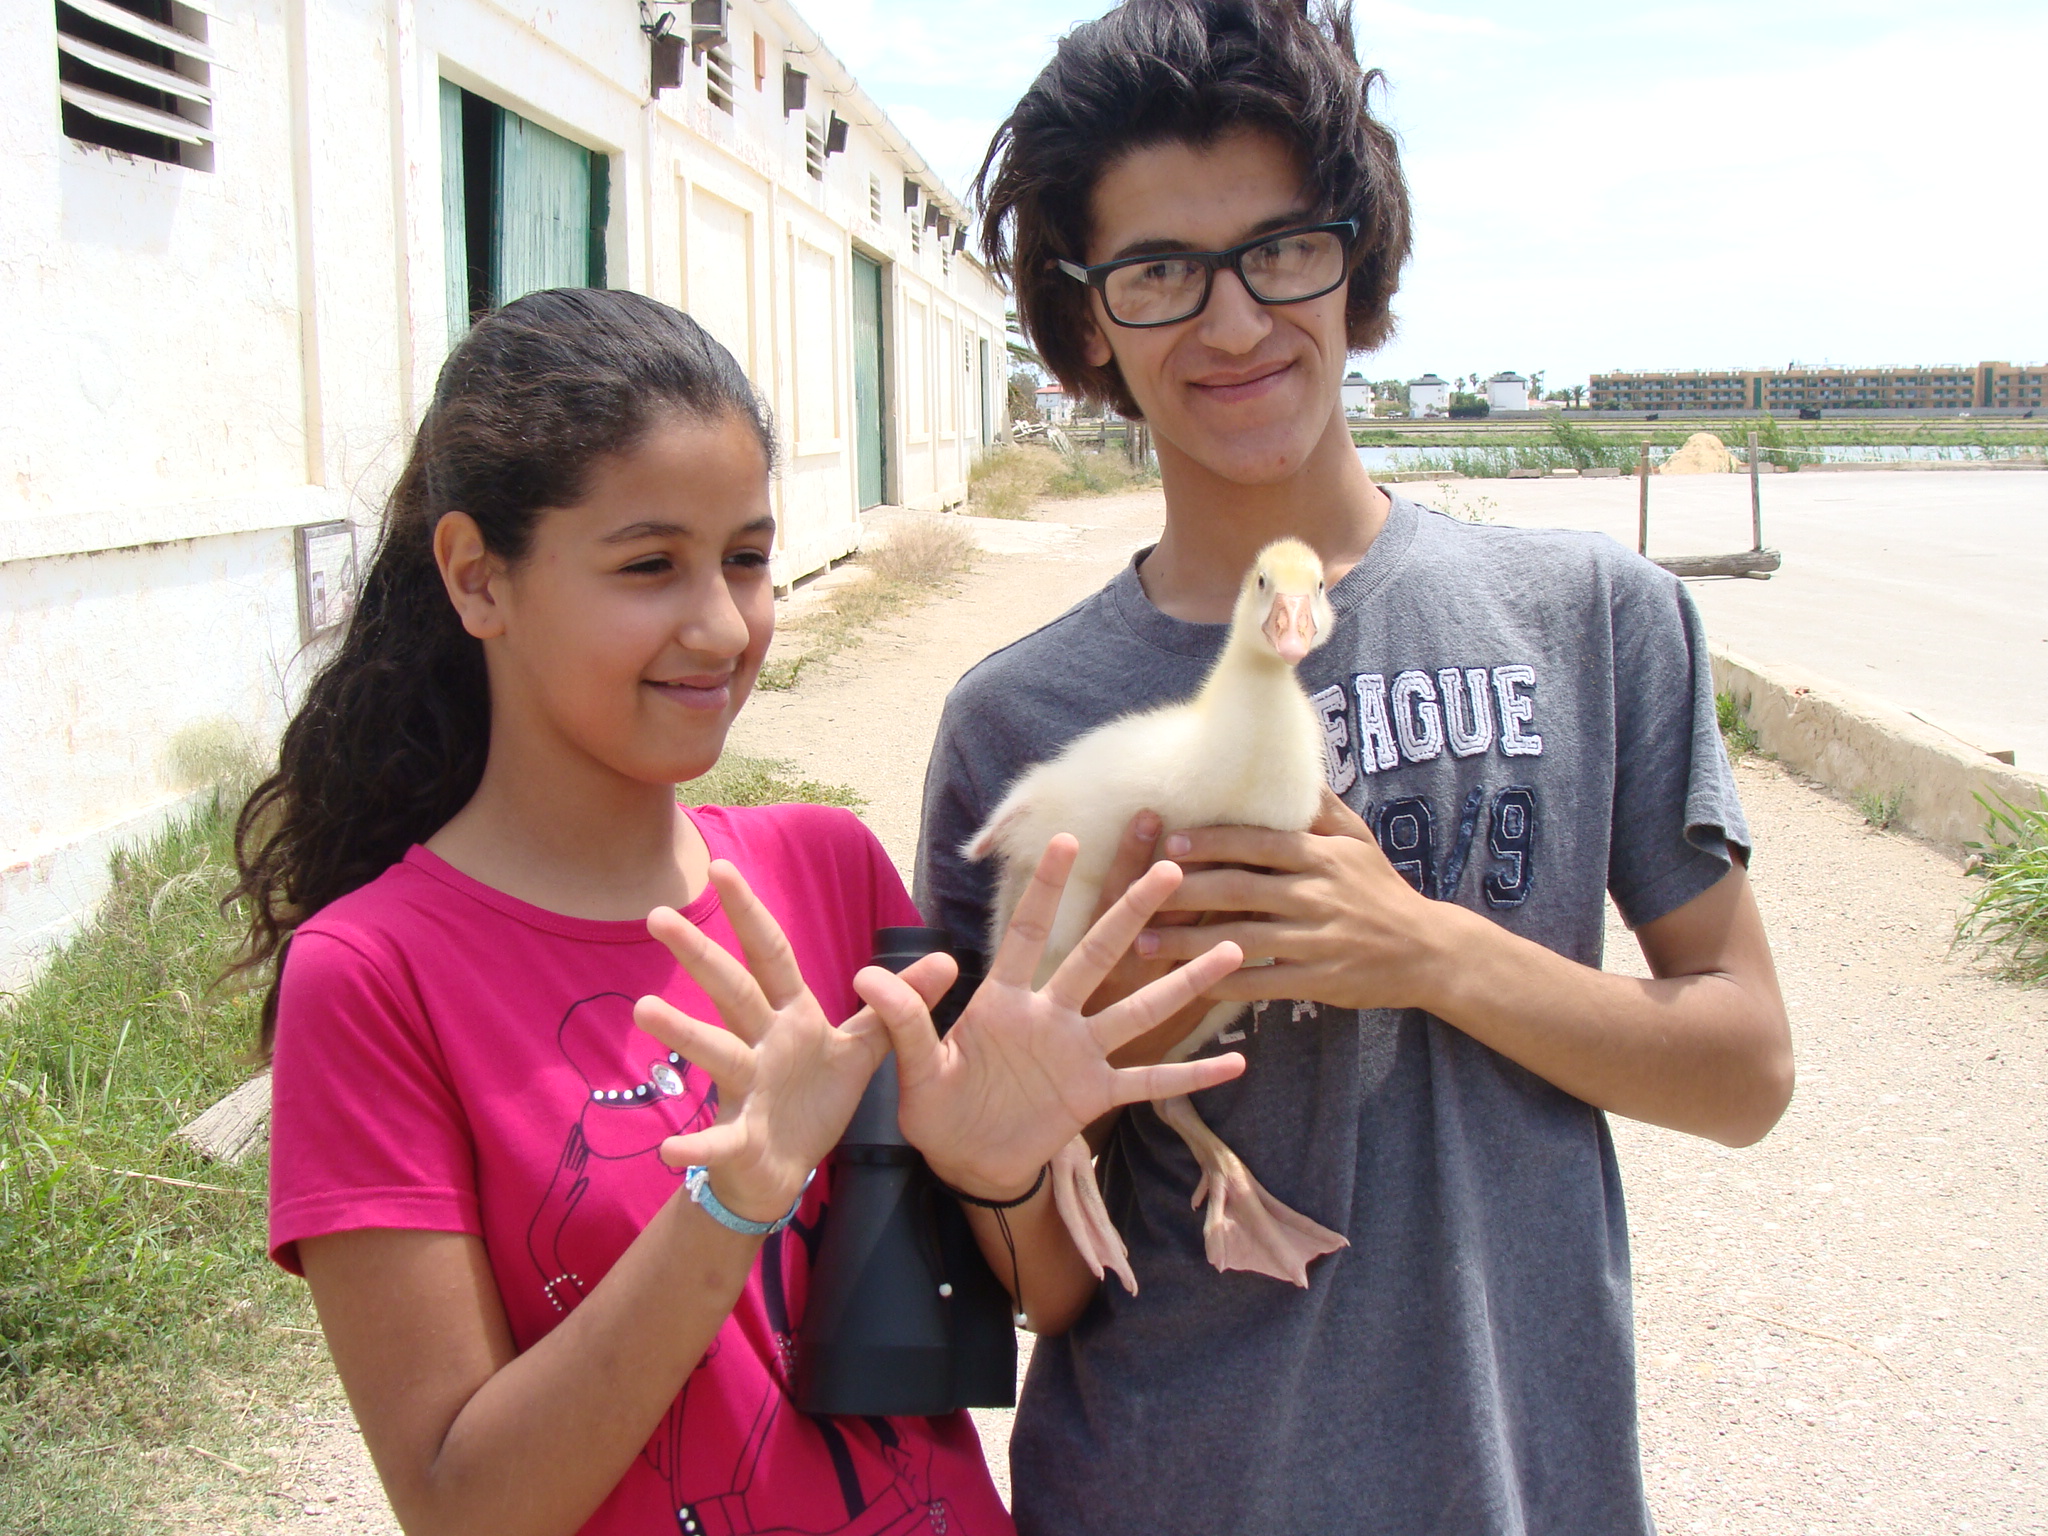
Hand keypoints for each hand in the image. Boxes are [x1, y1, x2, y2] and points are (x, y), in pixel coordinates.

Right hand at [634, 862, 948, 1224]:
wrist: (785, 1169)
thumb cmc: (814, 1099)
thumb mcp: (860, 1048)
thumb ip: (896, 1005)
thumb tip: (946, 958)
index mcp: (790, 1016)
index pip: (770, 955)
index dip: (749, 913)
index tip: (720, 867)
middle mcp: (760, 1043)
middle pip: (732, 991)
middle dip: (699, 954)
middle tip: (659, 915)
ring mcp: (745, 1089)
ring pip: (715, 1053)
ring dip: (682, 1032)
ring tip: (646, 1009)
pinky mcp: (738, 1139)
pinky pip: (716, 1141)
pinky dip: (695, 1146)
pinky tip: (671, 1150)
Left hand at [854, 835, 1247, 1201]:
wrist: (965, 1164)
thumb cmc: (937, 1110)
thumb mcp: (913, 1068)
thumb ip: (902, 1021)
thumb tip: (864, 975)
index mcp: (1004, 1001)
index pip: (1026, 933)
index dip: (1044, 888)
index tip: (1064, 838)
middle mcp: (1050, 1017)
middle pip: (1098, 954)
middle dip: (1131, 911)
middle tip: (1170, 867)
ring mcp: (1078, 1054)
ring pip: (1137, 1009)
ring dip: (1181, 981)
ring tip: (1230, 947)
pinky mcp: (1093, 1096)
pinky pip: (1148, 1081)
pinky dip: (1189, 1074)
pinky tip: (1235, 1063)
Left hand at [1139, 789, 1450, 1013]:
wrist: (1428, 951)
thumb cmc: (1380, 889)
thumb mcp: (1358, 840)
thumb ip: (1319, 806)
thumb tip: (1287, 763)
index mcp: (1322, 856)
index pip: (1258, 843)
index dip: (1212, 842)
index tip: (1169, 842)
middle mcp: (1319, 895)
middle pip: (1241, 889)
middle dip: (1186, 891)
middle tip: (1138, 892)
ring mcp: (1319, 941)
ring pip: (1242, 939)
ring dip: (1189, 942)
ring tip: (1145, 942)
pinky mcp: (1320, 981)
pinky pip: (1263, 983)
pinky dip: (1224, 982)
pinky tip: (1188, 982)